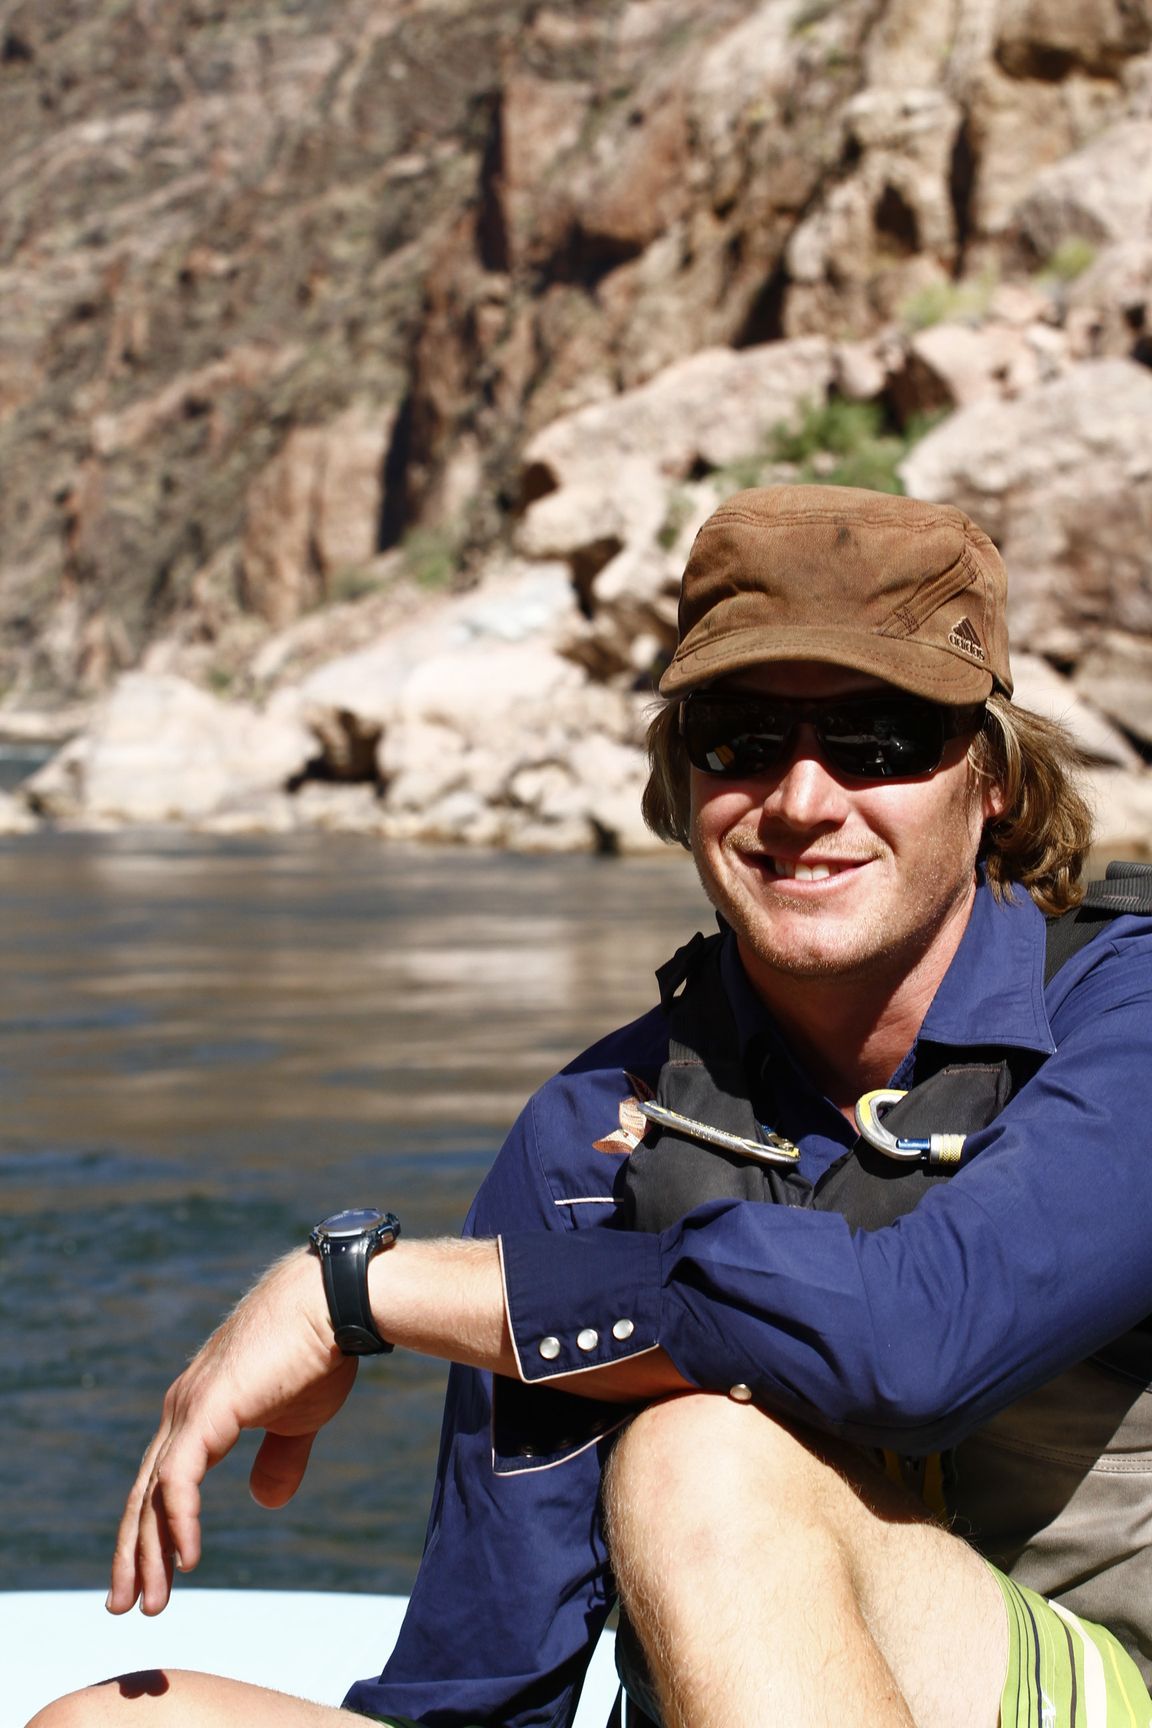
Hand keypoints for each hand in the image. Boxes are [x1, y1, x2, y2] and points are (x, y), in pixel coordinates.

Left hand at [108, 1248, 357, 1616]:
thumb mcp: (297, 1418)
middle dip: (134, 1551)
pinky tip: (186, 1560)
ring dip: (149, 1551)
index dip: (154, 1529)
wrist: (331, 1303)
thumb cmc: (318, 1352)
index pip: (163, 1479)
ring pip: (153, 1493)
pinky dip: (178, 1521)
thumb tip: (263, 1502)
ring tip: (151, 1600)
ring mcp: (189, 1409)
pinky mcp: (206, 1411)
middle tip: (128, 1604)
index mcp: (199, 1409)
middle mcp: (183, 1409)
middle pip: (144, 1491)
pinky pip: (178, 1479)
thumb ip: (278, 1458)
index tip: (155, 1576)